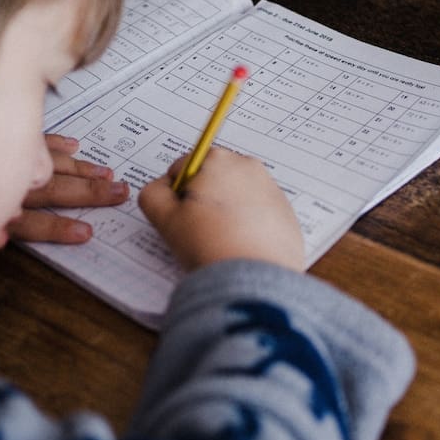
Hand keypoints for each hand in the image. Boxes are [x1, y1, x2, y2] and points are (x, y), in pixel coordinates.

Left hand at [7, 135, 128, 243]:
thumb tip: (2, 240)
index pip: (32, 223)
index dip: (58, 228)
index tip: (86, 232)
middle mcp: (3, 184)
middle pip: (52, 189)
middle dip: (88, 191)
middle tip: (118, 192)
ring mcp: (3, 158)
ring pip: (48, 163)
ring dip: (79, 169)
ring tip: (105, 173)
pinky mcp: (0, 139)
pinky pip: (33, 140)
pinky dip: (54, 142)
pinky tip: (71, 145)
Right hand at [139, 147, 303, 271]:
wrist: (254, 280)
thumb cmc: (208, 245)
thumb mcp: (165, 219)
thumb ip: (153, 194)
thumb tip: (162, 187)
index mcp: (217, 159)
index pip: (182, 170)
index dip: (176, 196)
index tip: (183, 219)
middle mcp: (248, 166)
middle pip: (211, 179)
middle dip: (203, 200)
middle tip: (201, 231)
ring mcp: (271, 188)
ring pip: (235, 196)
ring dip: (225, 213)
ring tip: (222, 241)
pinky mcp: (286, 212)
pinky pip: (258, 213)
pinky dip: (248, 225)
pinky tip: (241, 247)